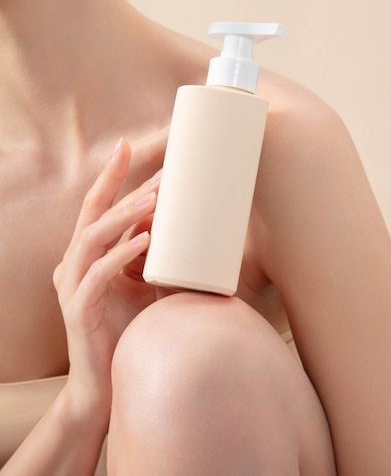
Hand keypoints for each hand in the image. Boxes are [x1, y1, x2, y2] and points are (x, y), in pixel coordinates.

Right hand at [53, 138, 159, 419]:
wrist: (105, 385)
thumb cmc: (124, 330)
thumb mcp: (138, 285)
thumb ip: (148, 256)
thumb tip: (176, 226)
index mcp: (85, 256)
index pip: (96, 208)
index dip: (110, 177)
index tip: (127, 148)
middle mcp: (72, 265)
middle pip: (91, 214)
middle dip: (117, 185)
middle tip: (152, 169)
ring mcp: (71, 286)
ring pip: (92, 238)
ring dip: (124, 215)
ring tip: (154, 199)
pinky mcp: (78, 310)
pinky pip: (99, 274)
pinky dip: (122, 253)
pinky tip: (146, 239)